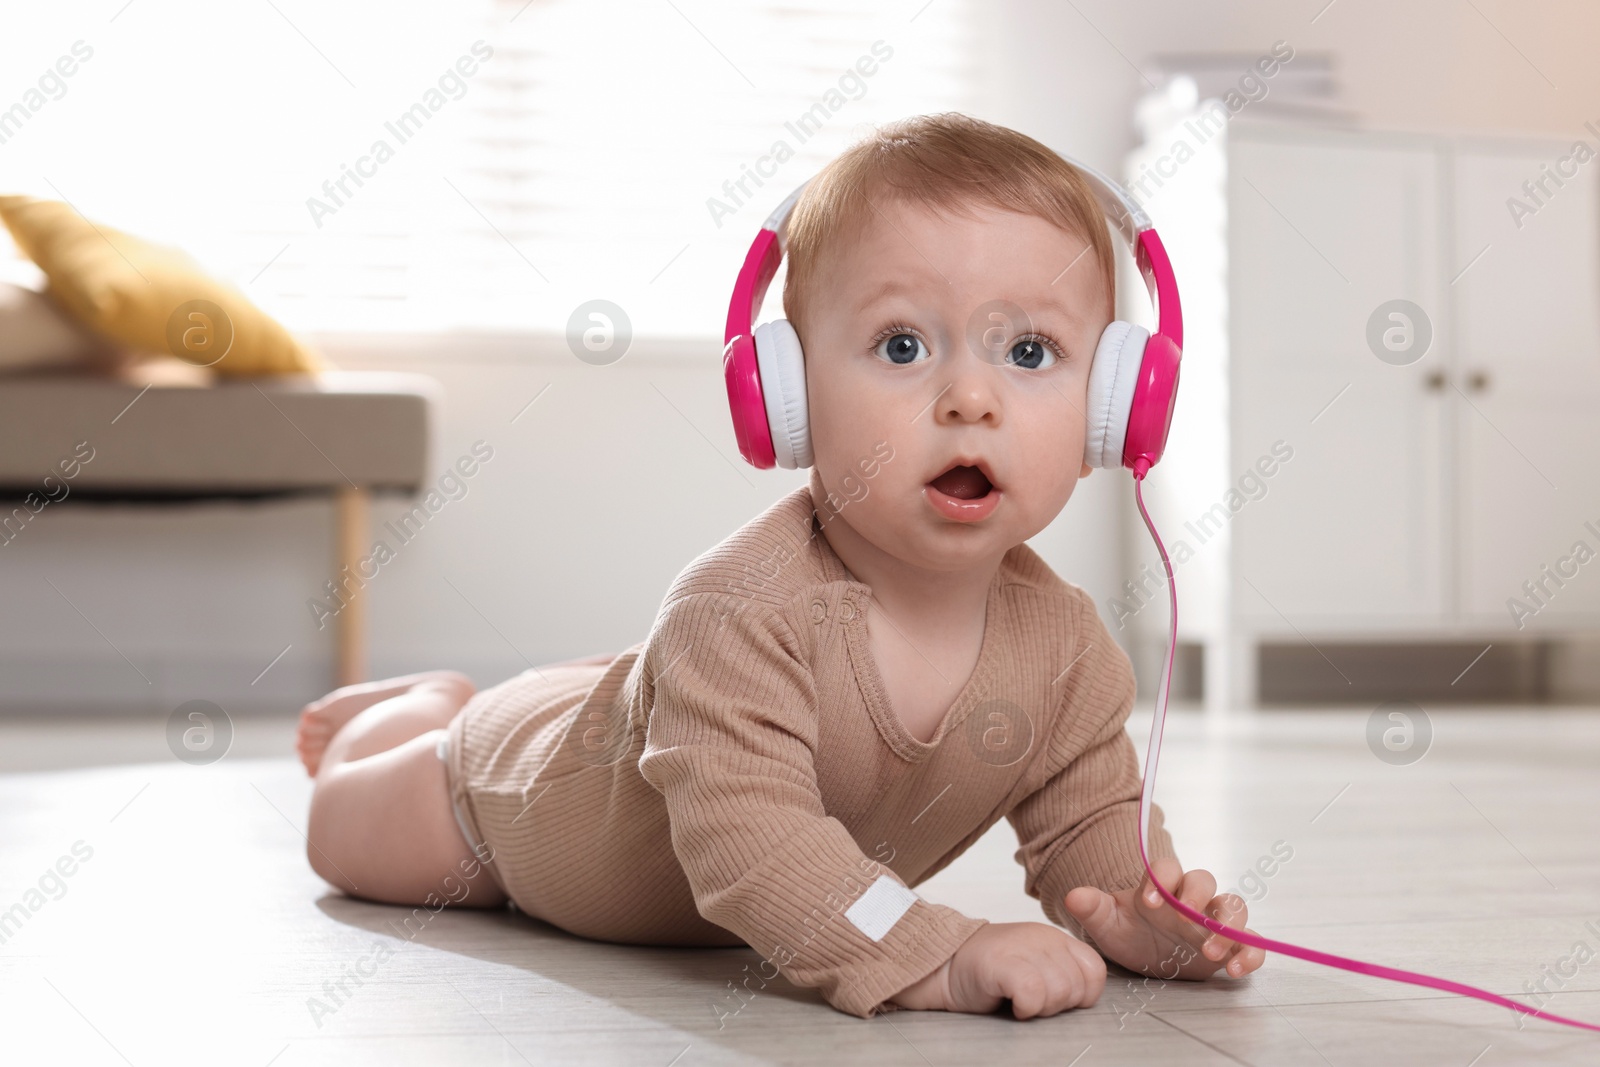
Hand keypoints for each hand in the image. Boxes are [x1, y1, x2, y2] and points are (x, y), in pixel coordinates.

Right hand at [888, 921, 1105, 1018]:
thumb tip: (1085, 1000)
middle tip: (1030, 1000)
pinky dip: (1026, 1007)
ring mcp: (1022, 948)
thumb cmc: (989, 975)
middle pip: (1077, 987)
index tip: (1054, 999)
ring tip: (1019, 1000)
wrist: (942, 966)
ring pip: (1059, 992)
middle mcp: (1043, 938)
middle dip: (1058, 1005)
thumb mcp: (1035, 965)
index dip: (1081, 995)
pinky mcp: (1002, 963)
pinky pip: (1033, 994)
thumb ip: (1063, 974)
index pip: (1095, 971)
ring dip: (1040, 1008)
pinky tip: (1012, 1003)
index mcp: (1055, 938)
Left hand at [1063, 858, 1265, 980]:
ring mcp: (1212, 921)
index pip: (1167, 868)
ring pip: (1233, 908)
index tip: (1147, 901)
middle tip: (1183, 922)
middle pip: (1205, 880)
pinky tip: (1236, 969)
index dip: (1161, 879)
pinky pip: (1250, 942)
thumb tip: (1074, 896)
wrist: (1144, 954)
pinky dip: (1250, 953)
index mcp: (1161, 886)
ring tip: (1211, 953)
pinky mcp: (1229, 946)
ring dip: (1228, 927)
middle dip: (1197, 897)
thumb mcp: (1106, 922)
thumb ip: (1092, 908)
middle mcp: (1190, 898)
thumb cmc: (1128, 931)